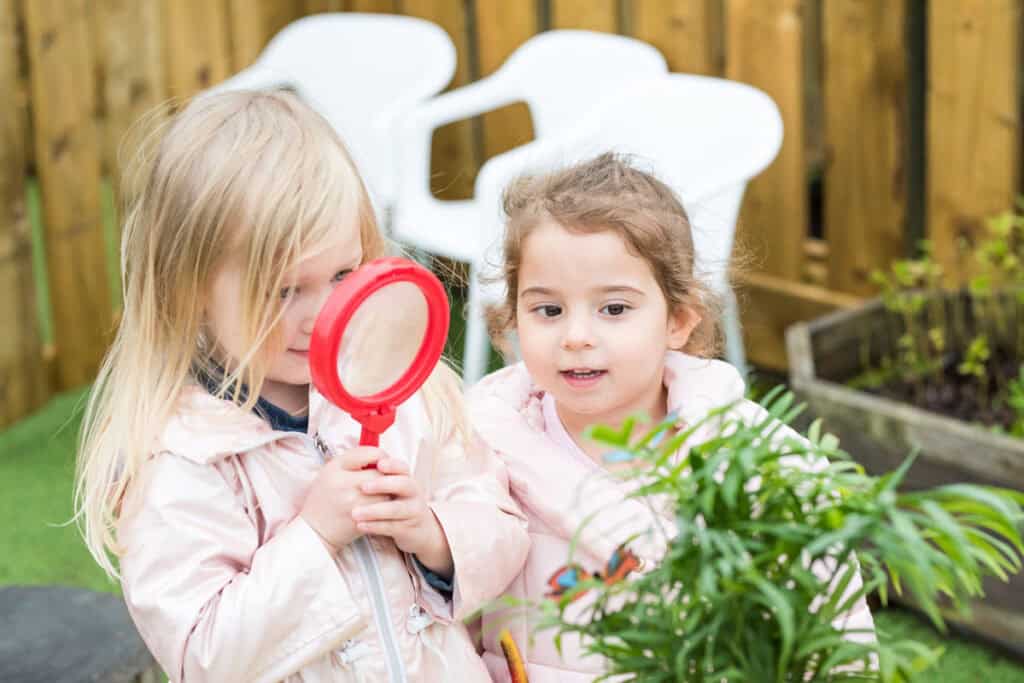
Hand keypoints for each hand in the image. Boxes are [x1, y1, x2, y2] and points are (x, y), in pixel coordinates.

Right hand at [300, 447, 388, 551]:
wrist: (315, 530)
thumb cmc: (324, 498)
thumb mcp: (331, 471)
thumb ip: (355, 459)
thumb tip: (382, 456)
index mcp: (335, 467)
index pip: (370, 453)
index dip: (381, 456)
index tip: (382, 462)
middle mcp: (344, 483)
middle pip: (380, 473)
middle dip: (386, 476)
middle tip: (384, 479)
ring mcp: (353, 503)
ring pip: (385, 492)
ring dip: (387, 492)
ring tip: (379, 494)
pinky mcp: (362, 519)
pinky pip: (383, 508)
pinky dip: (385, 506)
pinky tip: (378, 507)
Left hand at [351, 456, 452, 577]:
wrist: (419, 530)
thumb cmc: (397, 503)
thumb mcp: (393, 488)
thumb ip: (378, 475)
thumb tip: (356, 464)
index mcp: (406, 478)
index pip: (402, 467)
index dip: (392, 465)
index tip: (379, 464)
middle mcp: (413, 492)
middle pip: (404, 484)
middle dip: (383, 484)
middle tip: (363, 487)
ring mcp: (412, 511)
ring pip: (396, 509)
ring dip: (374, 510)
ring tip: (355, 513)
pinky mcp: (408, 529)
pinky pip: (391, 527)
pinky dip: (375, 526)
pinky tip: (360, 525)